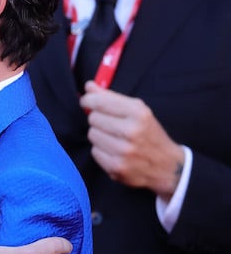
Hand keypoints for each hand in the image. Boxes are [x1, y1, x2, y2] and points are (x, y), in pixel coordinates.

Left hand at [81, 83, 184, 198]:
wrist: (168, 165)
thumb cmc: (150, 134)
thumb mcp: (139, 111)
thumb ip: (112, 98)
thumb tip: (89, 86)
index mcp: (139, 113)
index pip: (100, 102)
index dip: (89, 100)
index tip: (86, 101)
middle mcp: (131, 131)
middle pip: (93, 118)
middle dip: (98, 119)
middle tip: (111, 124)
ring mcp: (123, 151)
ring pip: (92, 135)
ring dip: (99, 135)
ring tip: (115, 139)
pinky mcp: (116, 167)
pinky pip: (94, 152)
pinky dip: (101, 151)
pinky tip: (115, 152)